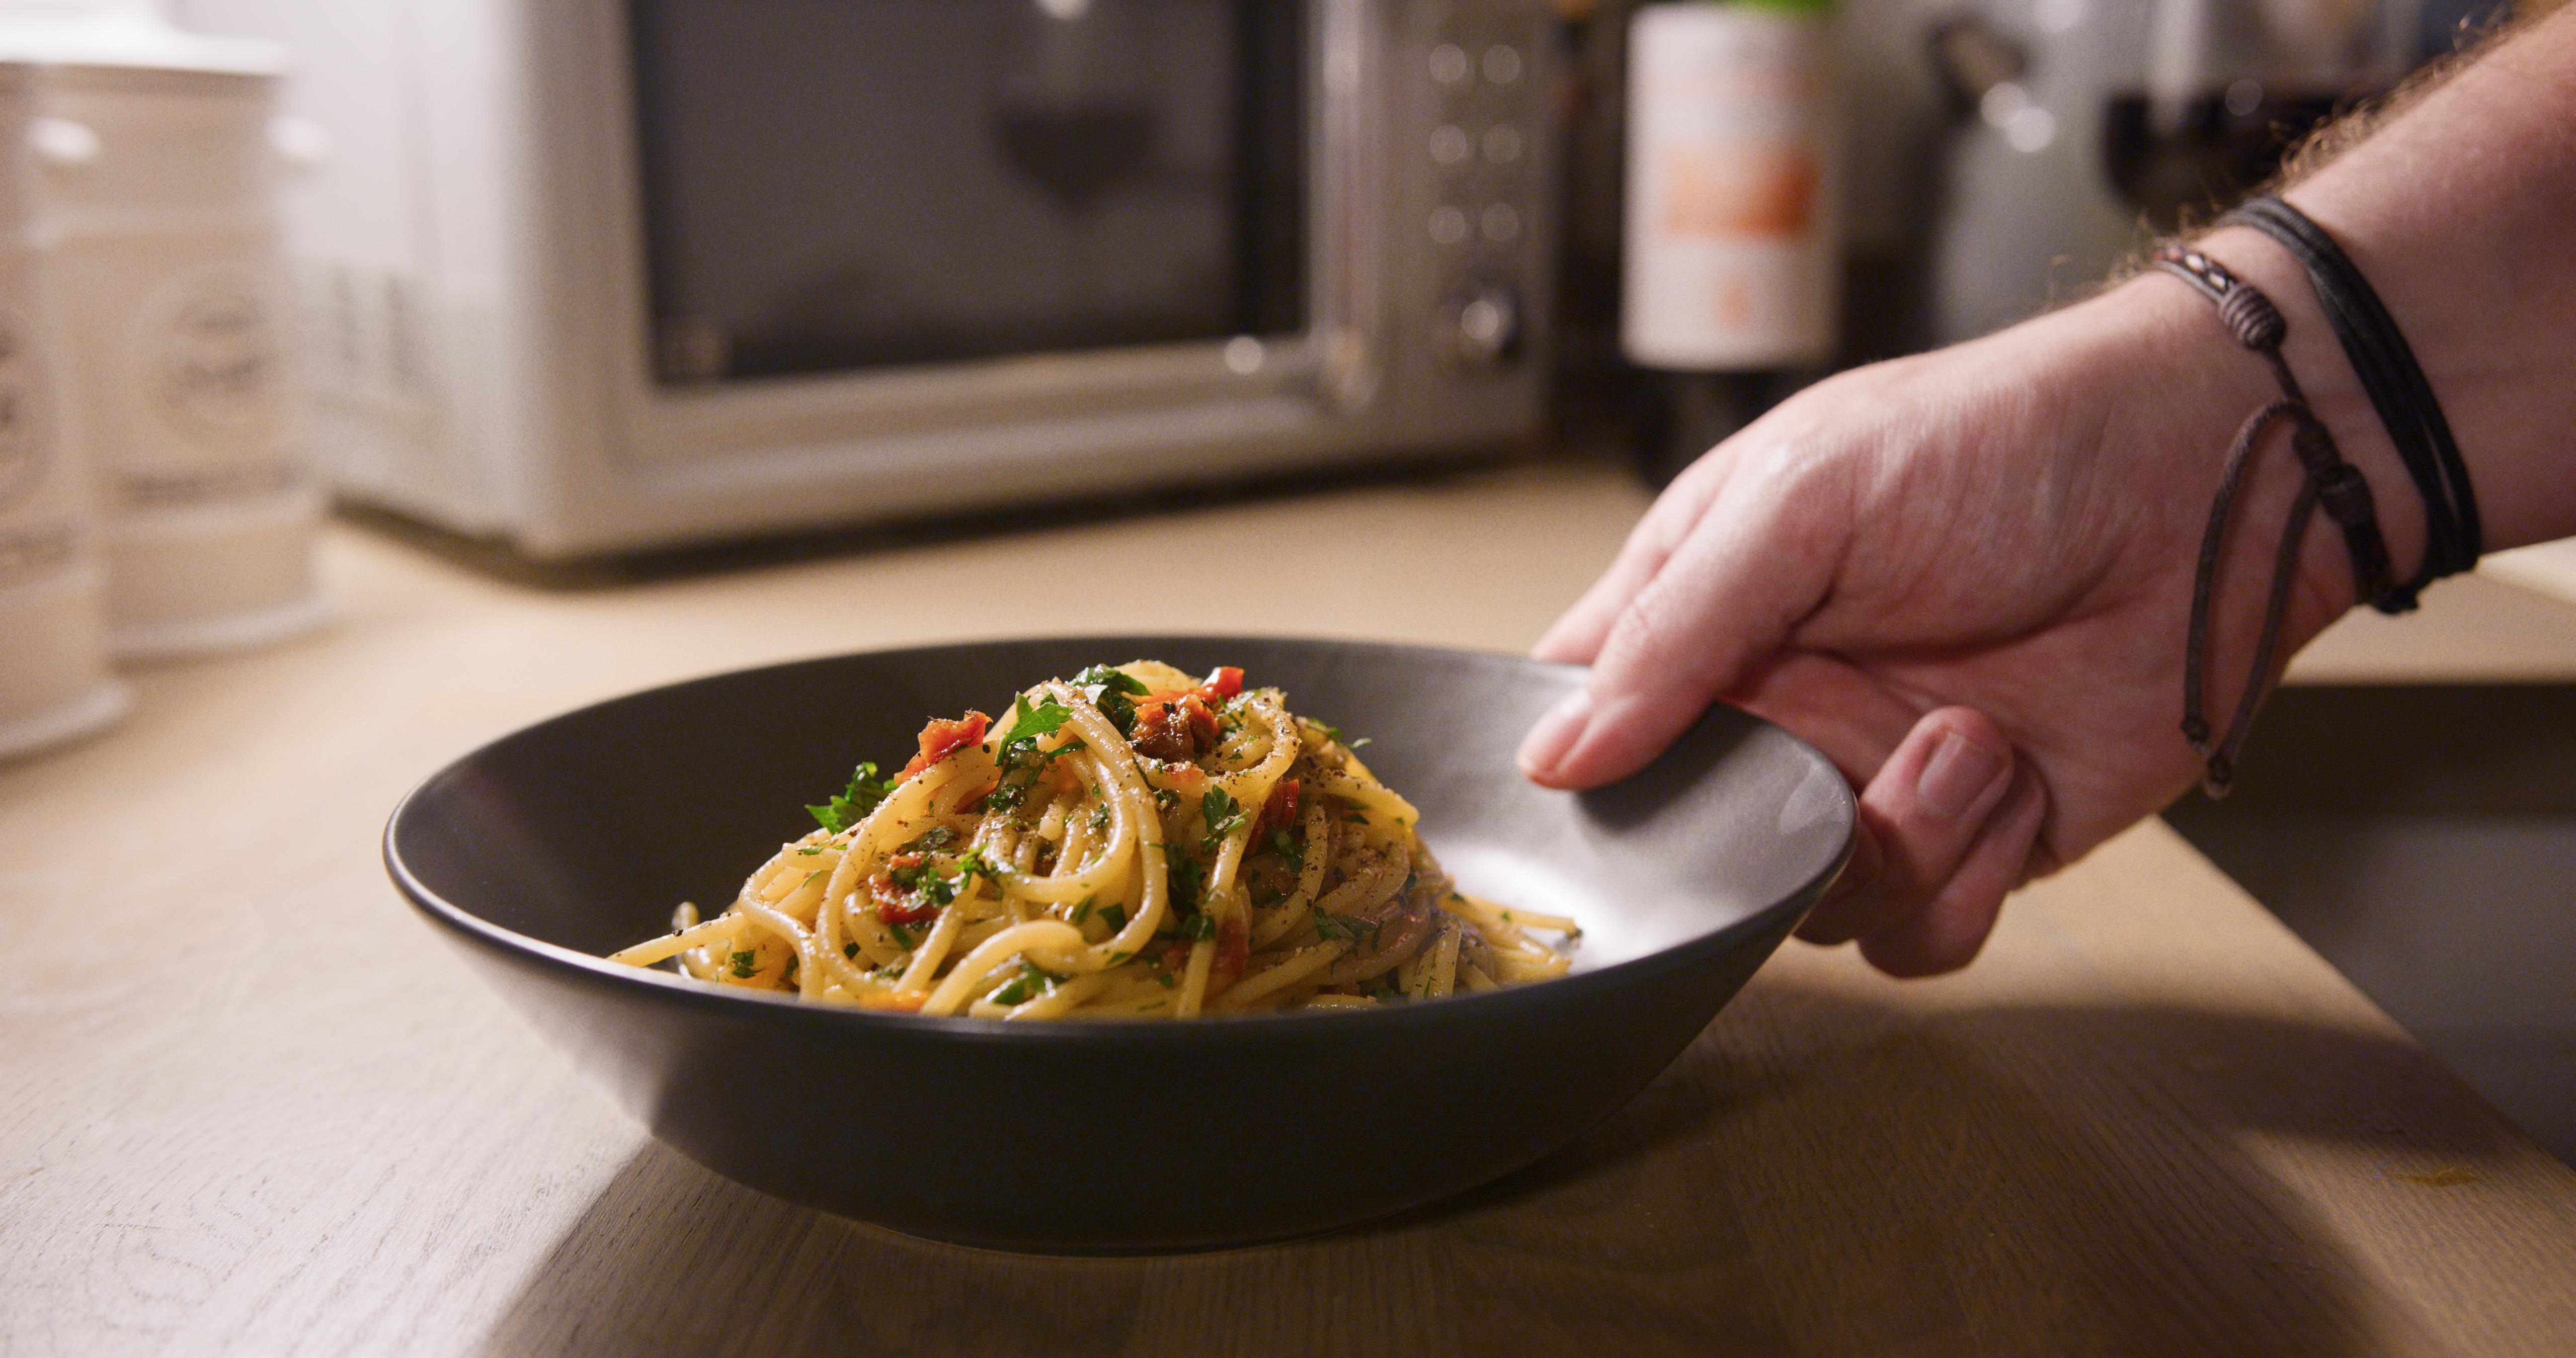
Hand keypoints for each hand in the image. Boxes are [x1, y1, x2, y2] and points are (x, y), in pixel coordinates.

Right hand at [1518, 278, 2355, 974]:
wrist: (2209, 483)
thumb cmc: (2006, 443)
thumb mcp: (1803, 499)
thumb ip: (1672, 632)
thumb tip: (1555, 755)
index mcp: (1711, 614)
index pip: (1587, 717)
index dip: (1576, 771)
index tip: (1594, 800)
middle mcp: (1782, 711)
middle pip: (1693, 845)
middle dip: (1754, 834)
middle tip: (1820, 769)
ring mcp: (1872, 781)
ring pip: (1810, 909)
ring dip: (1893, 844)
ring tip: (1967, 737)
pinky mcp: (1976, 837)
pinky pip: (1921, 936)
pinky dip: (1964, 879)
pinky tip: (2010, 780)